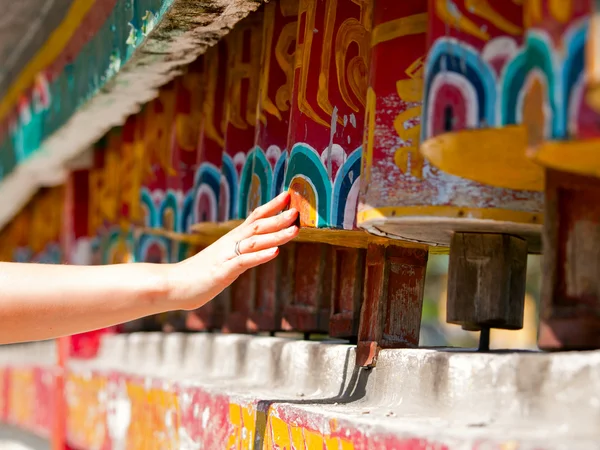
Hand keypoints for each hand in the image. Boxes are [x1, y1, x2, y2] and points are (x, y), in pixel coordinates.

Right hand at [166, 192, 298, 310]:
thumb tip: (257, 249)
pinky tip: (275, 252)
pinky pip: (244, 261)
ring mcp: (227, 256)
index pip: (254, 217)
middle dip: (279, 217)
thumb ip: (240, 253)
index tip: (288, 196)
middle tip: (298, 210)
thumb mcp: (224, 260)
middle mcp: (230, 243)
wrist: (173, 285)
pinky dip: (260, 256)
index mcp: (231, 239)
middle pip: (258, 226)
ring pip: (255, 241)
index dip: (271, 206)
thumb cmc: (199, 274)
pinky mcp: (223, 271)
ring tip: (294, 229)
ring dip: (276, 234)